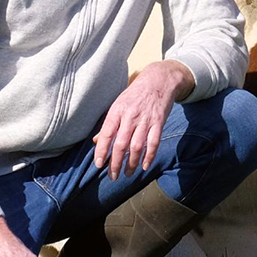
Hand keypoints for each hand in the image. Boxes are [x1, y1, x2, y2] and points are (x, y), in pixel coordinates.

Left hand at [93, 60, 194, 178]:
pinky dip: (149, 156)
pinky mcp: (159, 122)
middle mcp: (130, 116)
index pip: (106, 134)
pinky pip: (153, 143)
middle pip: (121, 144)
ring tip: (127, 174)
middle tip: (112, 176)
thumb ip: (109, 124)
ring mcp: (145, 120)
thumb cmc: (135, 94)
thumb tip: (97, 141)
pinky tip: (144, 166)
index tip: (99, 165)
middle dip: (115, 163)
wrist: (159, 80)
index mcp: (117, 110)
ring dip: (131, 163)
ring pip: (137, 146)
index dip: (102, 151)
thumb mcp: (118, 104)